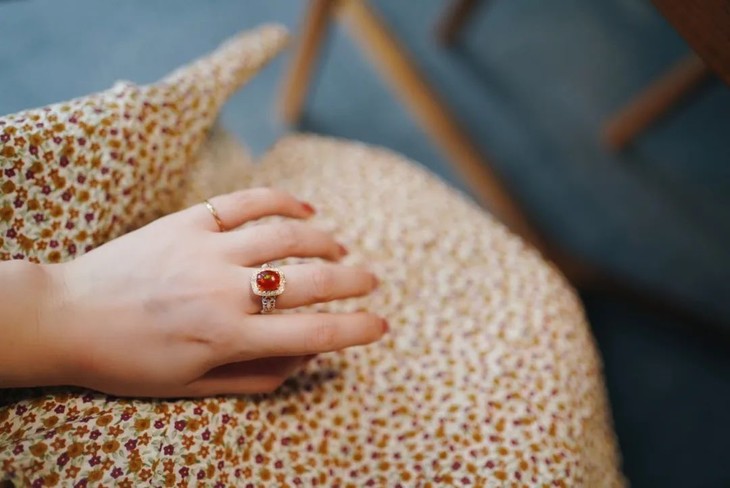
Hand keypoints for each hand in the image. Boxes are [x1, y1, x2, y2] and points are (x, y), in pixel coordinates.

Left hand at [40, 188, 383, 396]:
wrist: (67, 317)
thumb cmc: (128, 361)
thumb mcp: (191, 386)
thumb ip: (254, 376)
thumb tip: (302, 360)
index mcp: (227, 336)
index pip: (312, 333)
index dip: (356, 330)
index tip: (381, 325)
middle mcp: (224, 290)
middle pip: (310, 280)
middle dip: (353, 281)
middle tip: (373, 280)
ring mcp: (207, 249)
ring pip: (285, 236)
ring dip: (324, 241)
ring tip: (341, 247)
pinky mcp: (189, 221)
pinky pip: (245, 202)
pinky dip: (283, 201)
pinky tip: (306, 210)